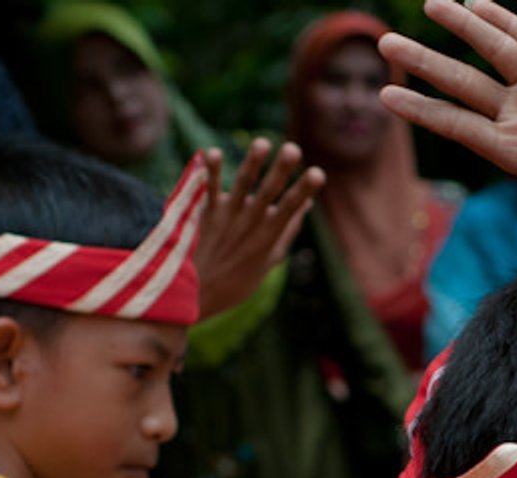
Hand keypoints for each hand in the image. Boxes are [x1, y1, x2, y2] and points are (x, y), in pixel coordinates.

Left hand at [191, 139, 323, 320]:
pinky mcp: (205, 215)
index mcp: (268, 237)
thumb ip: (287, 230)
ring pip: (241, 187)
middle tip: (293, 149)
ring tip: (262, 142)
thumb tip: (306, 203)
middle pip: (268, 193)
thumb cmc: (238, 280)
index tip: (318, 173)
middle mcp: (249, 225)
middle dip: (281, 170)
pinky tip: (213, 151)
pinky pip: (208, 191)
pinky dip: (211, 172)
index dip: (304, 190)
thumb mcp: (269, 260)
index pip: (290, 209)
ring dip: (251, 164)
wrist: (198, 294)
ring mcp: (226, 219)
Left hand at [378, 0, 516, 211]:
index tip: (385, 96)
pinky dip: (505, 21)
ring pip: (493, 52)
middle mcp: (515, 115)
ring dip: (464, 27)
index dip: (422, 109)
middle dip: (426, 62)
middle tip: (386, 43)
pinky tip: (479, 5)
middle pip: (463, 83)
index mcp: (510, 148)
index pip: (457, 125)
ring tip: (432, 4)